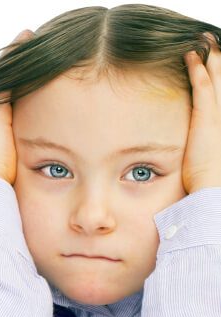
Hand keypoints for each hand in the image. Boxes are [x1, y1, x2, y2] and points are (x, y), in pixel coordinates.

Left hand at [183, 33, 220, 193]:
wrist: (211, 188)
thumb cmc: (205, 178)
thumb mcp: (204, 153)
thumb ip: (200, 141)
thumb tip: (186, 144)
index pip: (220, 92)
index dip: (218, 73)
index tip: (212, 60)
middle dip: (218, 59)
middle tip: (211, 41)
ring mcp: (218, 114)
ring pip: (215, 78)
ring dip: (209, 58)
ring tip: (202, 40)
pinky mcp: (207, 117)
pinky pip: (203, 87)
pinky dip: (197, 70)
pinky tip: (191, 57)